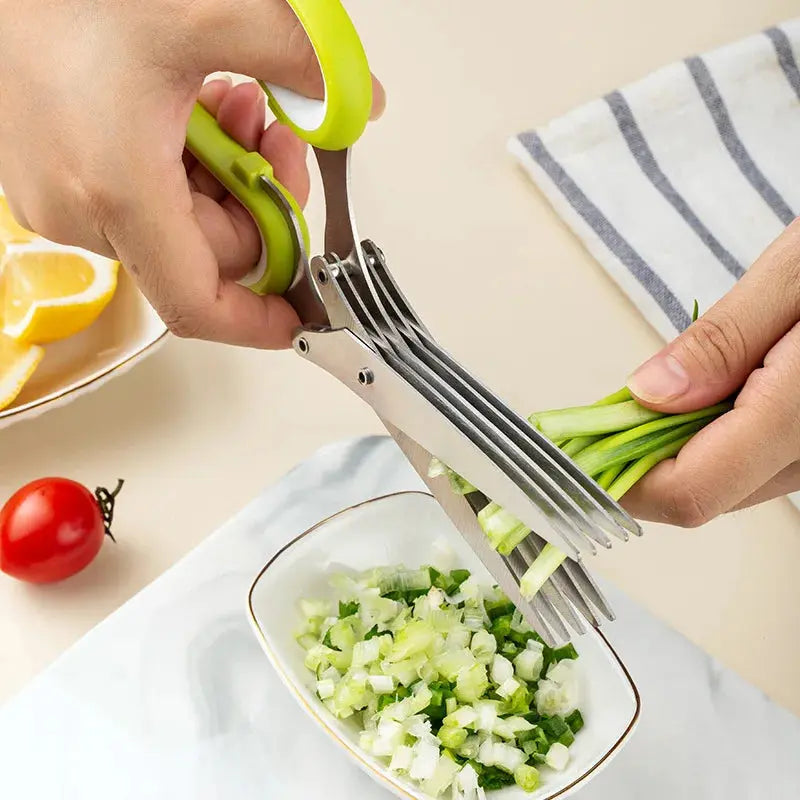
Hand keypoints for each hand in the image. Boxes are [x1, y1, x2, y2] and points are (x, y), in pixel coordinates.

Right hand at [0, 0, 383, 347]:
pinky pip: (144, 200)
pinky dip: (184, 165)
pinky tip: (192, 107)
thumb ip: (301, 60)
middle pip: (208, 253)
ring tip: (234, 101)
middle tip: (278, 133)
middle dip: (258, 198)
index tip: (298, 314)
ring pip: (180, 223)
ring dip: (225, 172)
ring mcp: (63, 199)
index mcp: (118, 191)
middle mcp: (81, 210)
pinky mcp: (56, 179)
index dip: (257, 320)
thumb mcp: (207, 12)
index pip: (199, 303)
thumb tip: (359, 101)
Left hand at [622, 220, 799, 525]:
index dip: (620, 480)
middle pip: (703, 493)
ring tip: (652, 397)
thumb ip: (723, 340)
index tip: (574, 449)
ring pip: (727, 481)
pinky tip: (702, 396)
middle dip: (638, 461)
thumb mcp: (797, 272)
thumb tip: (646, 394)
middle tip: (597, 416)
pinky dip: (711, 438)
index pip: (692, 489)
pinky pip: (755, 461)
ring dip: (672, 450)